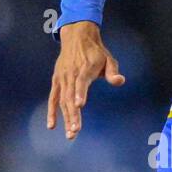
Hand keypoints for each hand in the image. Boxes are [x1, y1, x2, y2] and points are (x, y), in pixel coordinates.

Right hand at [46, 21, 124, 139]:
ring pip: (62, 100)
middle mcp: (71, 73)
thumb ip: (113, 71)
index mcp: (85, 67)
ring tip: (70, 133)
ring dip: (65, 117)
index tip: (79, 105)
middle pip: (70, 96)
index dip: (80, 93)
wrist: (77, 37)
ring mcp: (62, 78)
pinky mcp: (56, 80)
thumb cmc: (96, 52)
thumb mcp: (108, 58)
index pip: (81, 81)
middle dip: (72, 115)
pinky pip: (52, 98)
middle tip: (75, 131)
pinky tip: (52, 125)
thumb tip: (120, 81)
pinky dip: (51, 111)